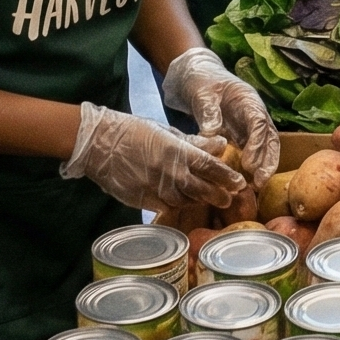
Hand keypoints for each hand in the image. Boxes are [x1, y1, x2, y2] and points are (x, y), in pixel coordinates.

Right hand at [62, 100, 245, 215]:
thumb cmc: (134, 131)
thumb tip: (220, 143)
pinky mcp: (141, 200)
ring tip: (210, 201)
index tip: (240, 183)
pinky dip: (177, 206)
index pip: (208, 166)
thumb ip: (194, 142)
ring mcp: (154, 188)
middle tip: (231, 199)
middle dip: (218, 195)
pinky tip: (184, 203)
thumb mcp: (167, 131)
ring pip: (184, 201)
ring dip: (199, 201)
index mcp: (175, 151)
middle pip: (200, 188)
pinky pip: (166, 207)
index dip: (226, 176)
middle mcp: (167, 172)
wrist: (99, 143)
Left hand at [162, 47, 280, 182]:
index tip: (249, 164)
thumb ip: (208, 111)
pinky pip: (252, 152)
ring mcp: (249, 125)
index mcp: (248, 100)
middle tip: (260, 181)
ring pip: (265, 147)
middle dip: (268, 160)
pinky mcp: (242, 135)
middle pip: (269, 137)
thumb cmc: (202, 81)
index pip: (259, 122)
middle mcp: (254, 113)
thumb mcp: (202, 92)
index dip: (257, 144)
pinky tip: (246, 182)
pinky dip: (253, 166)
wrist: (198, 76)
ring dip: (264, 166)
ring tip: (257, 186)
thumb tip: (212, 133)